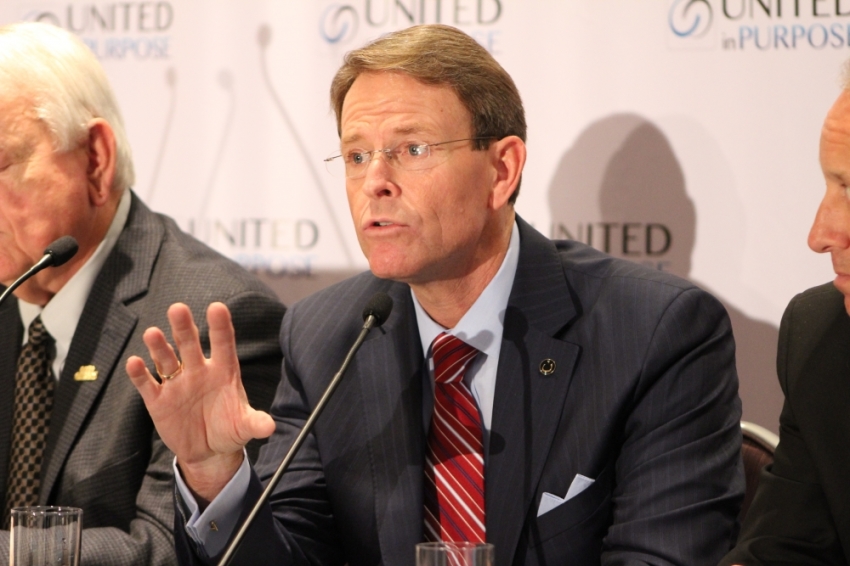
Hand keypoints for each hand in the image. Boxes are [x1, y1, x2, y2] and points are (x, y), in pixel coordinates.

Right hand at [126, 302, 275, 502]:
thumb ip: (255, 423)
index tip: (217, 308)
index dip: (220, 327)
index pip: (223, 344)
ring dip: (159, 347)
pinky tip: (135, 362)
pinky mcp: (159, 400)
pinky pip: (147, 384)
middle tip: (178, 309)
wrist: (208, 451)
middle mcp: (198, 371)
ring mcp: (177, 383)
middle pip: (190, 344)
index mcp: (223, 371)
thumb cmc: (229, 429)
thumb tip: (270, 426)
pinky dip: (139, 374)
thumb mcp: (244, 426)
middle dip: (184, 327)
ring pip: (166, 359)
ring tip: (152, 333)